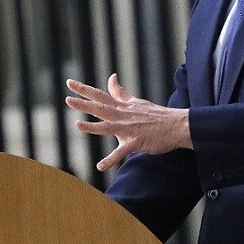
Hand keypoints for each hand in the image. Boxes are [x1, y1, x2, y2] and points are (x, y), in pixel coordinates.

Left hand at [66, 73, 190, 171]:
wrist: (176, 126)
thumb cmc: (155, 115)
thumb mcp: (135, 101)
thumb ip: (120, 92)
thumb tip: (111, 77)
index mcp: (121, 107)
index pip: (100, 95)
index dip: (84, 89)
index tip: (69, 83)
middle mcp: (123, 116)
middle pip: (101, 108)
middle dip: (84, 104)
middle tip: (68, 99)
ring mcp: (129, 129)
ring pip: (108, 127)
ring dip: (92, 127)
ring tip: (77, 125)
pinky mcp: (136, 142)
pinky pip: (121, 152)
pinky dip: (110, 160)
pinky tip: (100, 166)